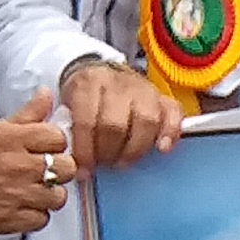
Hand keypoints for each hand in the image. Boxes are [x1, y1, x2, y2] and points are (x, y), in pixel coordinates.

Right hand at [0, 90, 79, 237]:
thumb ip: (24, 114)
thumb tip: (45, 96)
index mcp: (12, 139)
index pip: (58, 137)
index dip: (54, 143)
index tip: (46, 148)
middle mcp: (18, 166)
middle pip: (65, 167)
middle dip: (57, 168)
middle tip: (44, 170)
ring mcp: (17, 194)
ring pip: (58, 196)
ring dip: (48, 194)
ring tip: (33, 191)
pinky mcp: (12, 219)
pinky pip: (42, 219)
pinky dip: (35, 215)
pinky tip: (23, 206)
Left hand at [61, 59, 185, 170]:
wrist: (99, 70)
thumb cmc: (83, 96)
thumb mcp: (67, 105)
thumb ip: (69, 130)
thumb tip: (78, 166)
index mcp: (88, 84)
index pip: (86, 121)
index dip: (85, 150)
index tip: (84, 169)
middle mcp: (117, 84)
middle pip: (116, 123)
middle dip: (108, 152)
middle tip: (104, 164)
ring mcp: (142, 88)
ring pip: (146, 120)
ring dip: (134, 149)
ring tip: (123, 161)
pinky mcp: (161, 96)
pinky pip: (173, 113)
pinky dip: (170, 132)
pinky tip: (161, 149)